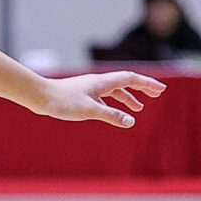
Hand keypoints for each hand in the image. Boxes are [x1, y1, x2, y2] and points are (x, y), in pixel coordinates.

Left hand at [31, 70, 165, 127]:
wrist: (39, 96)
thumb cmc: (63, 101)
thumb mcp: (90, 110)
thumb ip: (111, 116)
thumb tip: (131, 121)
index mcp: (102, 82)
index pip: (130, 79)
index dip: (147, 84)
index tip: (161, 89)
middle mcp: (98, 82)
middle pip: (125, 82)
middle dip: (142, 88)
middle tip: (156, 94)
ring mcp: (90, 88)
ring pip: (115, 91)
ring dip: (128, 98)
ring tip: (138, 108)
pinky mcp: (83, 95)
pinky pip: (105, 97)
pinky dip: (114, 103)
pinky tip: (113, 113)